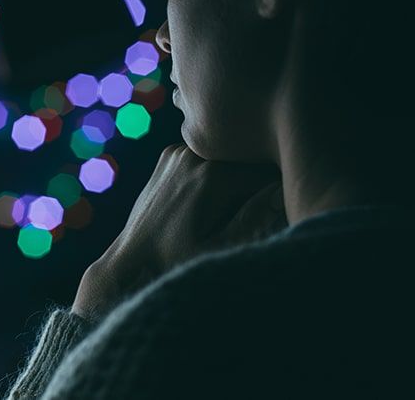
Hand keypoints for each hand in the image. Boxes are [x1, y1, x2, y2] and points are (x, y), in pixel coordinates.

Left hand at [71, 144, 285, 319]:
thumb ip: (255, 220)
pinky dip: (214, 173)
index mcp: (212, 175)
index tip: (278, 210)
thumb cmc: (175, 262)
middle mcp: (195, 154)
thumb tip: (282, 191)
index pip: (268, 171)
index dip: (280, 190)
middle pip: (247, 160)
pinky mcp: (169, 155)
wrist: (131, 259)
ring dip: (236, 177)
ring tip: (228, 210)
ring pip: (227, 157)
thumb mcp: (218, 251)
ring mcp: (179, 151)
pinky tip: (208, 202)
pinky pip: (206, 157)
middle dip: (256, 183)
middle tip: (253, 213)